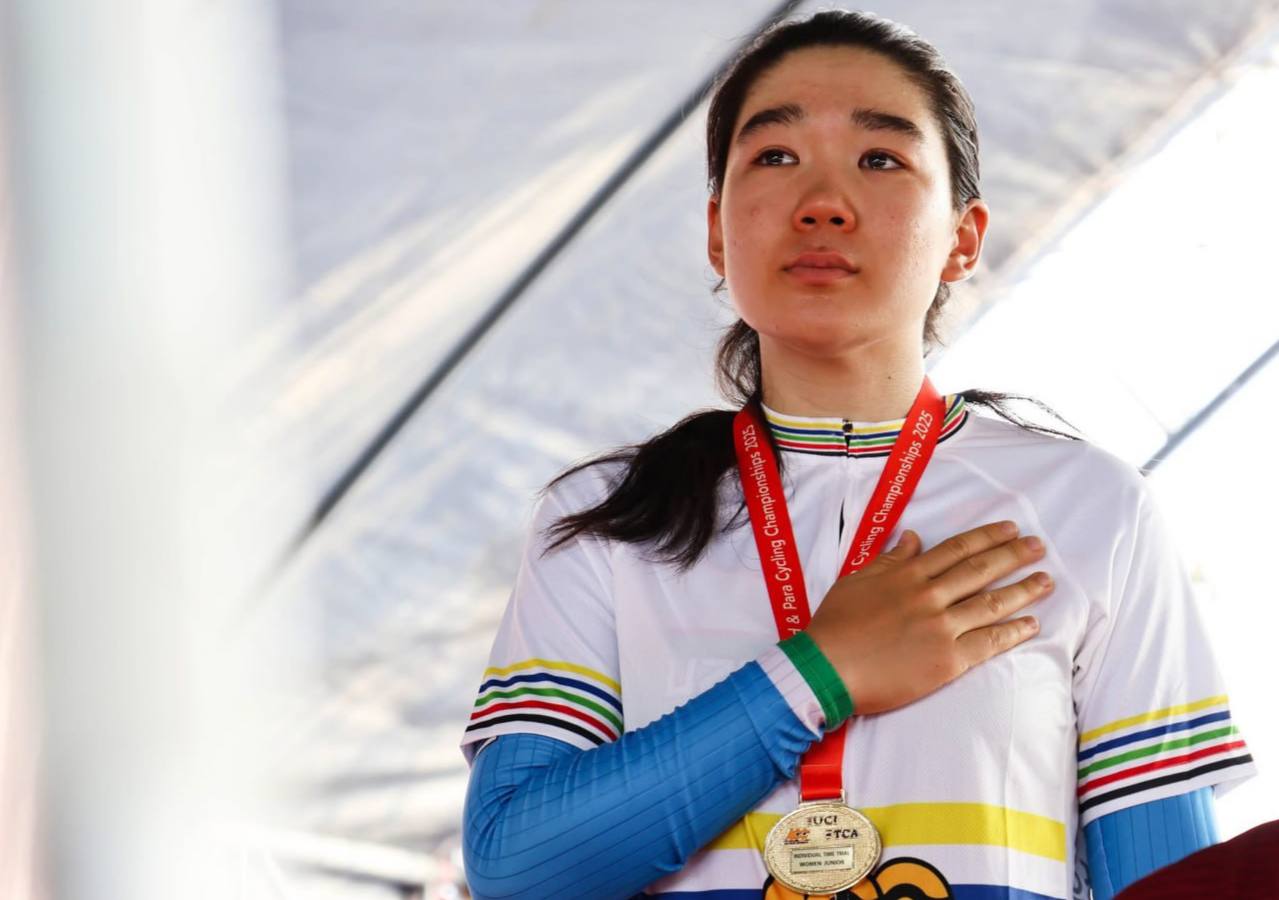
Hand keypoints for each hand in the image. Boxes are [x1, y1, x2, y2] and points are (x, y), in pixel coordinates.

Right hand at [805, 521, 1051, 715]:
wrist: (826, 668)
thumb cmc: (835, 625)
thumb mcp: (857, 581)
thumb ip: (889, 560)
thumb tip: (913, 538)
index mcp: (907, 575)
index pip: (956, 549)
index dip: (986, 537)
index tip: (1010, 529)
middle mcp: (928, 596)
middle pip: (980, 570)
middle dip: (1013, 555)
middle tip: (1039, 546)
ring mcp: (940, 628)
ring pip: (990, 604)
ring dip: (1022, 591)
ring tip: (1046, 581)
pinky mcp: (946, 660)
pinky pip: (987, 643)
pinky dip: (1012, 632)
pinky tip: (1031, 624)